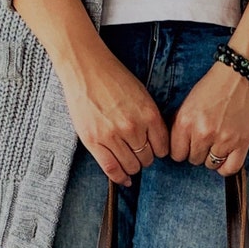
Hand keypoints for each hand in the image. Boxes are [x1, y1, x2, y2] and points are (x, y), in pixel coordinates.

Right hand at [58, 47, 169, 185]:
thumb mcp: (141, 95)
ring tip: (129, 162)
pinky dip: (120, 178)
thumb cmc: (113, 78)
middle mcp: (133, 127)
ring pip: (131, 166)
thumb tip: (155, 142)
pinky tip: (124, 180)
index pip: (162, 147)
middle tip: (139, 154)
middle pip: (147, 158)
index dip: (159, 151)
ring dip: (133, 167)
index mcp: (148, 114)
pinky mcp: (94, 141)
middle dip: (145, 158)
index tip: (153, 150)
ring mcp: (112, 136)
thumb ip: (150, 119)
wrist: (86, 68)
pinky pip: (111, 169)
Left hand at [169, 61, 248, 176]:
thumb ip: (182, 125)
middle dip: (198, 151)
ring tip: (217, 143)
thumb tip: (177, 145)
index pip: (176, 154)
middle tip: (206, 138)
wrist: (243, 73)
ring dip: (212, 157)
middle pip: (193, 160)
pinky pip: (230, 168)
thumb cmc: (216, 84)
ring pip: (211, 164)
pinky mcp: (242, 142)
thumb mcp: (189, 102)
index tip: (188, 144)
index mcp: (186, 121)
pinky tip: (226, 157)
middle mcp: (203, 133)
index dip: (182, 150)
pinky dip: (226, 166)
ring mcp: (223, 139)